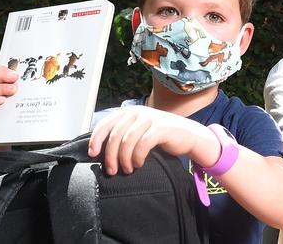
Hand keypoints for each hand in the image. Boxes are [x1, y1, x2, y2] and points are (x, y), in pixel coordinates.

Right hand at [0, 64, 18, 131]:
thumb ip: (15, 87)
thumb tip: (27, 79)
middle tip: (15, 78)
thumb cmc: (6, 113)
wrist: (0, 134)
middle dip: (2, 76)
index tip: (15, 72)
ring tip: (13, 90)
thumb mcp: (12, 97)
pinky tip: (2, 100)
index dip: (1, 69)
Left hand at [88, 106, 210, 174]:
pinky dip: (138, 157)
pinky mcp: (161, 128)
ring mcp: (150, 119)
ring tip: (127, 169)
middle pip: (115, 135)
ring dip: (124, 159)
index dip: (96, 140)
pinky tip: (139, 164)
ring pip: (127, 141)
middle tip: (112, 170)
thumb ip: (123, 135)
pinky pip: (142, 144)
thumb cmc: (161, 136)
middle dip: (110, 156)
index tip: (93, 154)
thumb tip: (100, 151)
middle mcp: (138, 112)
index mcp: (129, 112)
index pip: (105, 124)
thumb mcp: (139, 132)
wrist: (188, 135)